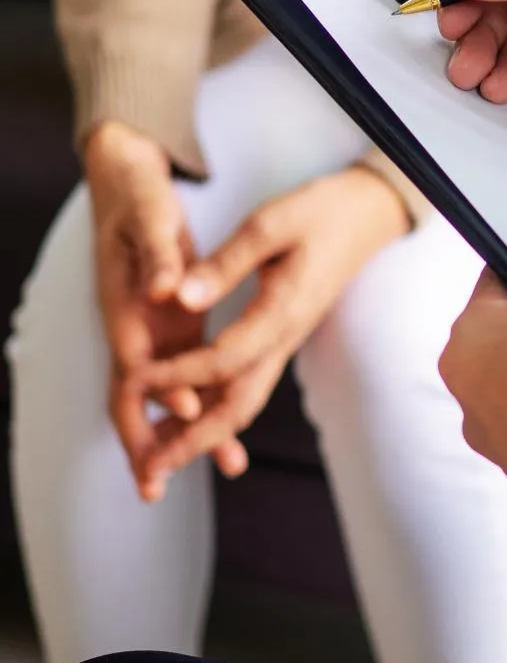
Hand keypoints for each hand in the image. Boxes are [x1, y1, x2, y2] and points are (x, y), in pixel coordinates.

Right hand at [85, 121, 245, 501]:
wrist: (125, 177)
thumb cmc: (138, 195)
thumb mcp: (150, 214)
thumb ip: (158, 254)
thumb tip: (165, 291)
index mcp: (126, 302)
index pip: (136, 359)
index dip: (160, 390)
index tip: (190, 413)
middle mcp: (135, 323)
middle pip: (136, 393)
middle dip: (149, 438)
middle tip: (158, 485)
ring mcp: (152, 326)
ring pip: (164, 390)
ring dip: (183, 429)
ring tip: (221, 463)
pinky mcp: (171, 321)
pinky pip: (183, 371)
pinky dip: (200, 399)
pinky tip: (225, 420)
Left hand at [137, 167, 408, 488]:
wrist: (368, 216)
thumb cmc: (321, 212)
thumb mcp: (270, 223)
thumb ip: (226, 263)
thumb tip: (181, 299)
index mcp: (283, 310)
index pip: (225, 359)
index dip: (178, 375)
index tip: (137, 379)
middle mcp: (286, 336)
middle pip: (240, 404)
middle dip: (194, 439)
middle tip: (152, 467)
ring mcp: (287, 339)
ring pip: (245, 401)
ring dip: (204, 433)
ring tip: (162, 456)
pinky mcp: (283, 334)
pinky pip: (249, 382)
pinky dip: (218, 407)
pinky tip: (192, 413)